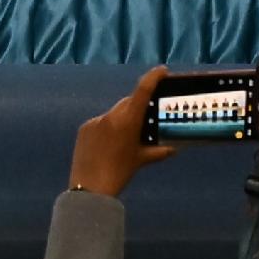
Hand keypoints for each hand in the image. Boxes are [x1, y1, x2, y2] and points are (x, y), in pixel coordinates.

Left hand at [70, 65, 180, 197]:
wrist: (90, 187)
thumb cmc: (120, 173)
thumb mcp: (141, 160)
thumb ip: (159, 151)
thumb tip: (174, 148)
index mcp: (127, 121)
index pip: (142, 92)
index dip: (152, 78)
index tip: (162, 70)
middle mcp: (110, 116)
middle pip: (128, 103)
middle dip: (138, 106)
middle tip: (147, 116)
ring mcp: (95, 121)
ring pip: (114, 113)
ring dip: (122, 119)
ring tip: (127, 138)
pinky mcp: (84, 128)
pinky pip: (101, 123)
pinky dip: (108, 128)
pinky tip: (110, 145)